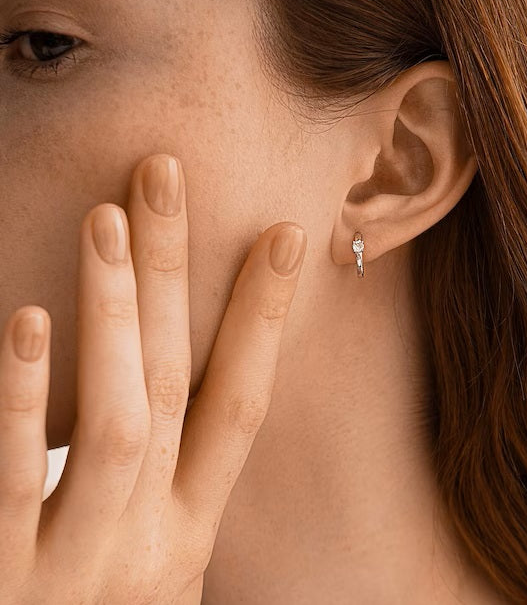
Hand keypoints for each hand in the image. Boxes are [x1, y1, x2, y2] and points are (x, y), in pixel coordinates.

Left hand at [0, 153, 306, 603]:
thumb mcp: (154, 562)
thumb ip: (162, 483)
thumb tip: (159, 377)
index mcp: (190, 532)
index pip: (243, 405)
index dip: (268, 317)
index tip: (286, 234)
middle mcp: (150, 542)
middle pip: (175, 386)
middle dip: (178, 274)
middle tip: (164, 174)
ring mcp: (78, 564)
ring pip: (117, 422)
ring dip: (118, 312)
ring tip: (108, 218)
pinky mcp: (4, 584)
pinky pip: (13, 484)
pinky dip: (25, 400)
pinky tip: (27, 321)